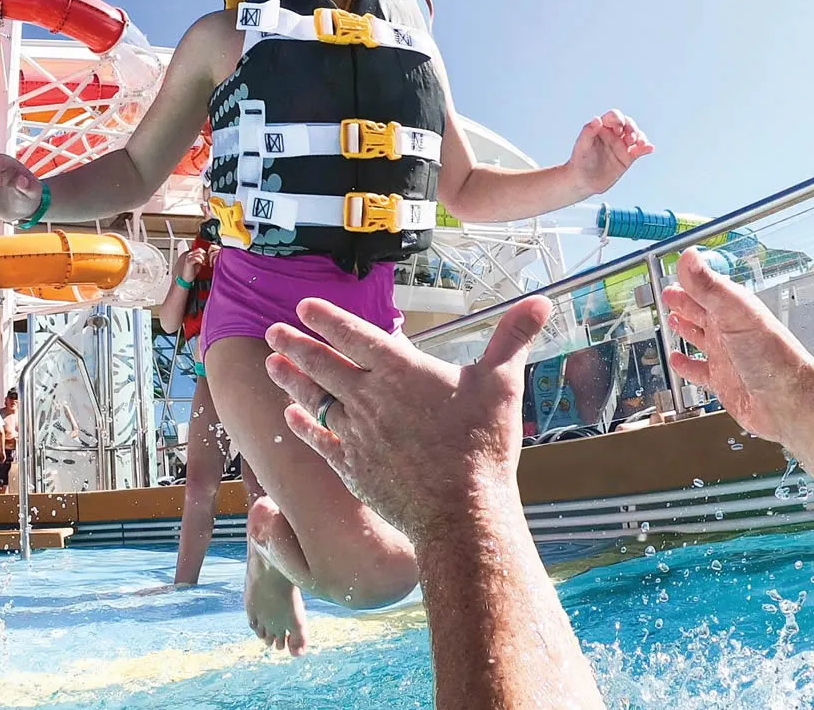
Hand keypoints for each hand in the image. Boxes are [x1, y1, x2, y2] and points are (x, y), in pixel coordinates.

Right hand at [177, 247, 208, 281]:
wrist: (187, 278)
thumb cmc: (192, 271)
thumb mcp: (199, 263)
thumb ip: (202, 259)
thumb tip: (207, 256)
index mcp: (192, 254)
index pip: (200, 249)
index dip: (205, 253)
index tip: (207, 259)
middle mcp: (189, 255)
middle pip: (200, 250)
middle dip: (205, 256)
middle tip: (206, 261)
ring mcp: (188, 258)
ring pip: (199, 254)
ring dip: (203, 259)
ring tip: (204, 263)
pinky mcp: (188, 262)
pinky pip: (196, 258)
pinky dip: (200, 261)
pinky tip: (201, 264)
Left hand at [263, 295, 550, 544]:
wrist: (460, 512)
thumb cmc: (482, 446)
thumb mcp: (502, 383)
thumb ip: (513, 339)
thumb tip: (542, 302)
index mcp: (400, 371)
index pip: (354, 335)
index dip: (327, 318)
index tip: (304, 306)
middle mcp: (370, 399)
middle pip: (322, 365)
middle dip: (295, 345)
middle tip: (273, 331)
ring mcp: (357, 435)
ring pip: (314, 401)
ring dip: (291, 381)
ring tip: (271, 365)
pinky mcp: (353, 469)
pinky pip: (320, 442)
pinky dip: (302, 427)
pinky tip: (290, 418)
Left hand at [565, 110, 653, 194]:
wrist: (582, 181)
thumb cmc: (579, 161)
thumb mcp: (581, 146)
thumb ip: (588, 131)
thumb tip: (597, 119)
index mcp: (602, 127)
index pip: (614, 117)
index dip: (618, 119)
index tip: (618, 129)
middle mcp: (613, 134)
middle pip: (628, 124)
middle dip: (632, 128)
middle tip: (630, 139)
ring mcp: (622, 145)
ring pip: (636, 136)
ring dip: (640, 137)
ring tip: (640, 144)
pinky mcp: (628, 157)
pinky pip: (640, 150)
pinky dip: (646, 148)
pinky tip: (650, 148)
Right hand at [660, 249, 813, 446]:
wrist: (789, 401)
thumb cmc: (773, 357)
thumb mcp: (735, 313)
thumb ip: (708, 286)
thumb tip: (689, 257)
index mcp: (733, 311)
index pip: (708, 288)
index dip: (690, 280)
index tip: (677, 270)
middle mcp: (729, 332)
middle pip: (702, 311)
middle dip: (684, 301)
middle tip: (669, 294)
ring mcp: (725, 356)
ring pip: (699, 338)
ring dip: (685, 328)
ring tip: (672, 319)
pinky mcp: (722, 381)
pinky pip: (698, 371)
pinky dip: (685, 366)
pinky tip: (677, 361)